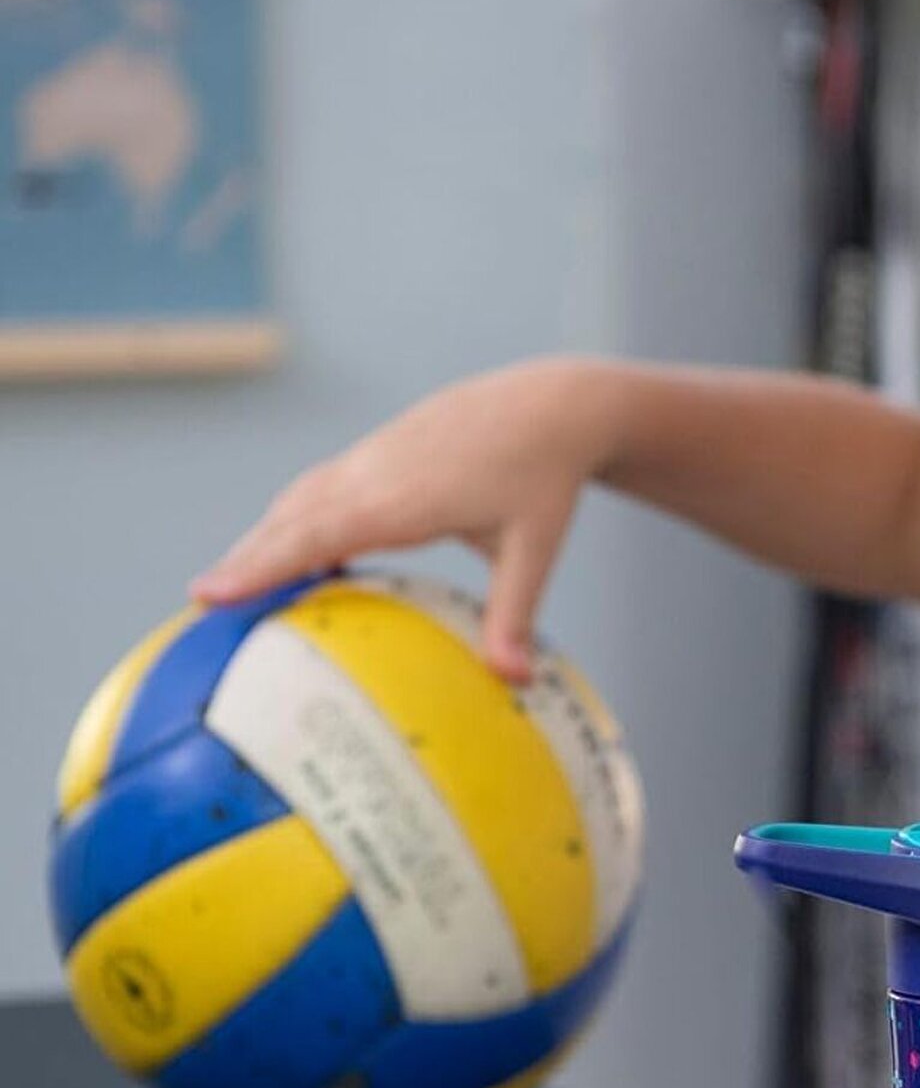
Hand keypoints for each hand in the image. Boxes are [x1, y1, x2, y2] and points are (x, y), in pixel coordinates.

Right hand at [190, 358, 615, 681]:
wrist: (553, 404)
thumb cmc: (545, 478)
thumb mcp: (533, 551)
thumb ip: (514, 616)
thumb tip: (518, 683)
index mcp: (404, 498)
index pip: (314, 536)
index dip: (258, 565)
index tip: (208, 592)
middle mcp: (376, 473)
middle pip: (290, 518)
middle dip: (243, 559)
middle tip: (199, 605)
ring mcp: (374, 456)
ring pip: (302, 498)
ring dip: (265, 536)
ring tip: (232, 583)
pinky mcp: (380, 451)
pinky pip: (323, 487)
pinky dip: (296, 518)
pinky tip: (295, 551)